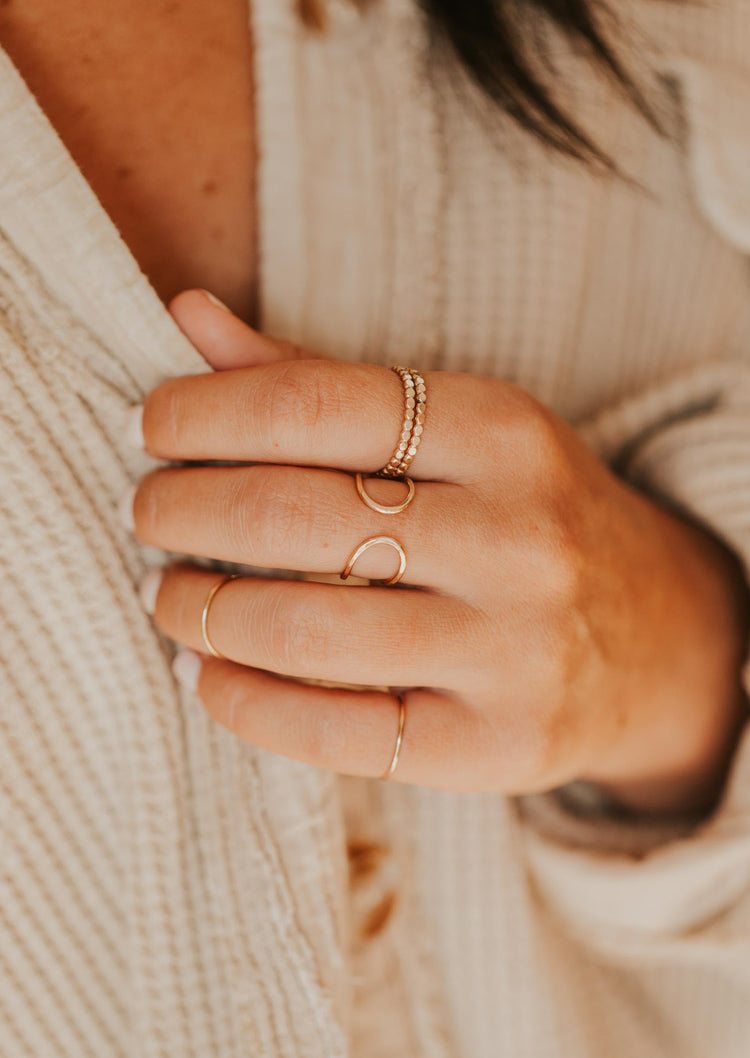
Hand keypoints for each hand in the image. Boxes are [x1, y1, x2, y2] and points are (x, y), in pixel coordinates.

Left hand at [122, 291, 749, 807]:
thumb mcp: (453, 431)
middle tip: (147, 512)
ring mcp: (515, 648)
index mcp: (502, 432)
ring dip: (199, 609)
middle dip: (182, 509)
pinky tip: (207, 674)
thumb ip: (317, 380)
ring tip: (167, 594)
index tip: (149, 427)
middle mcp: (517, 536)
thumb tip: (185, 315)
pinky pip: (337, 731)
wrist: (656, 638)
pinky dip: (243, 703)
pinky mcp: (499, 744)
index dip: (204, 413)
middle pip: (295, 515)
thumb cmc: (526, 517)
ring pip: (305, 628)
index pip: (317, 403)